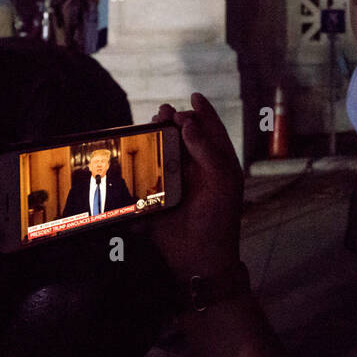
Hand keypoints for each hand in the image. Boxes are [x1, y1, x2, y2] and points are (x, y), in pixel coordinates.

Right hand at [147, 93, 244, 287]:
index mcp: (217, 164)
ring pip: (164, 152)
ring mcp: (177, 183)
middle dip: (174, 121)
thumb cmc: (219, 218)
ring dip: (157, 138)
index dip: (203, 112)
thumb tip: (188, 122)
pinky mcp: (157, 197)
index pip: (211, 131)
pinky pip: (147, 176)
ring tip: (151, 124)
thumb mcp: (222, 180)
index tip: (193, 96)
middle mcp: (197, 170)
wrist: (199, 259)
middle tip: (163, 113)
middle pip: (184, 137)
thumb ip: (207, 150)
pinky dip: (141, 163)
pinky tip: (135, 150)